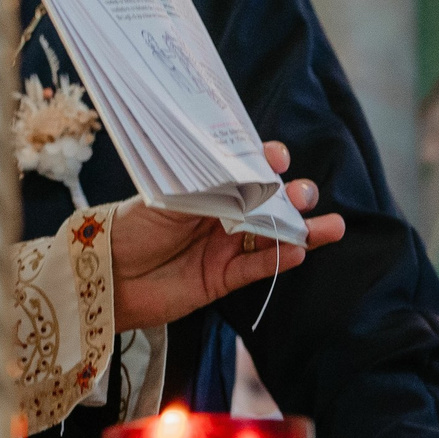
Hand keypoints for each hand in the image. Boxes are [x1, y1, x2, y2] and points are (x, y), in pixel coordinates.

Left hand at [110, 141, 338, 331]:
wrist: (106, 275)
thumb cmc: (131, 227)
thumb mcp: (168, 197)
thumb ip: (209, 190)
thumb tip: (249, 179)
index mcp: (207, 189)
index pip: (245, 172)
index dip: (265, 163)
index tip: (278, 157)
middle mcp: (221, 216)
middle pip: (268, 205)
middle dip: (292, 197)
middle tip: (303, 193)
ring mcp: (224, 248)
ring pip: (272, 238)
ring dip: (302, 232)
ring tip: (332, 226)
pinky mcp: (222, 280)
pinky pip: (256, 269)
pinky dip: (278, 261)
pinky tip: (299, 251)